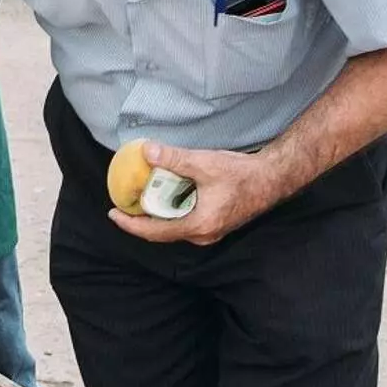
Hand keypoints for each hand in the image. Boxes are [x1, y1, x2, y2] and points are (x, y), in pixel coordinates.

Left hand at [109, 142, 280, 246]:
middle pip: (162, 233)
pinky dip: (170, 212)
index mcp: (198, 226)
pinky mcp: (215, 224)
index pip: (155, 232)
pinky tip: (164, 196)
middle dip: (140, 220)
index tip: (113, 213)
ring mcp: (210, 232)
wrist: (273, 179)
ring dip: (155, 216)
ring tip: (139, 199)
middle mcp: (203, 235)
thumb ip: (174, 159)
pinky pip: (185, 223)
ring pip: (174, 228)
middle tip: (122, 204)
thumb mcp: (204, 163)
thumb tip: (147, 151)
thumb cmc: (242, 174)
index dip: (130, 224)